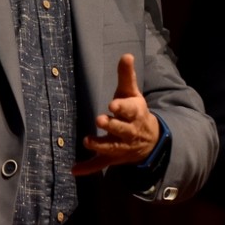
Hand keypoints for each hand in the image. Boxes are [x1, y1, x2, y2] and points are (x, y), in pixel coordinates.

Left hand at [72, 53, 159, 175]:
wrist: (149, 140)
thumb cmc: (135, 112)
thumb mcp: (133, 93)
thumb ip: (126, 75)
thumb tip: (127, 55)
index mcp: (135, 113)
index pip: (130, 110)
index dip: (122, 107)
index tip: (112, 104)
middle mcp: (129, 132)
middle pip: (121, 129)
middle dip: (111, 126)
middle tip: (100, 120)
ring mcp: (121, 147)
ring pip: (111, 148)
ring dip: (100, 145)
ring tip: (87, 141)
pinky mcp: (112, 159)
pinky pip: (100, 165)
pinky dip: (88, 168)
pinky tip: (75, 170)